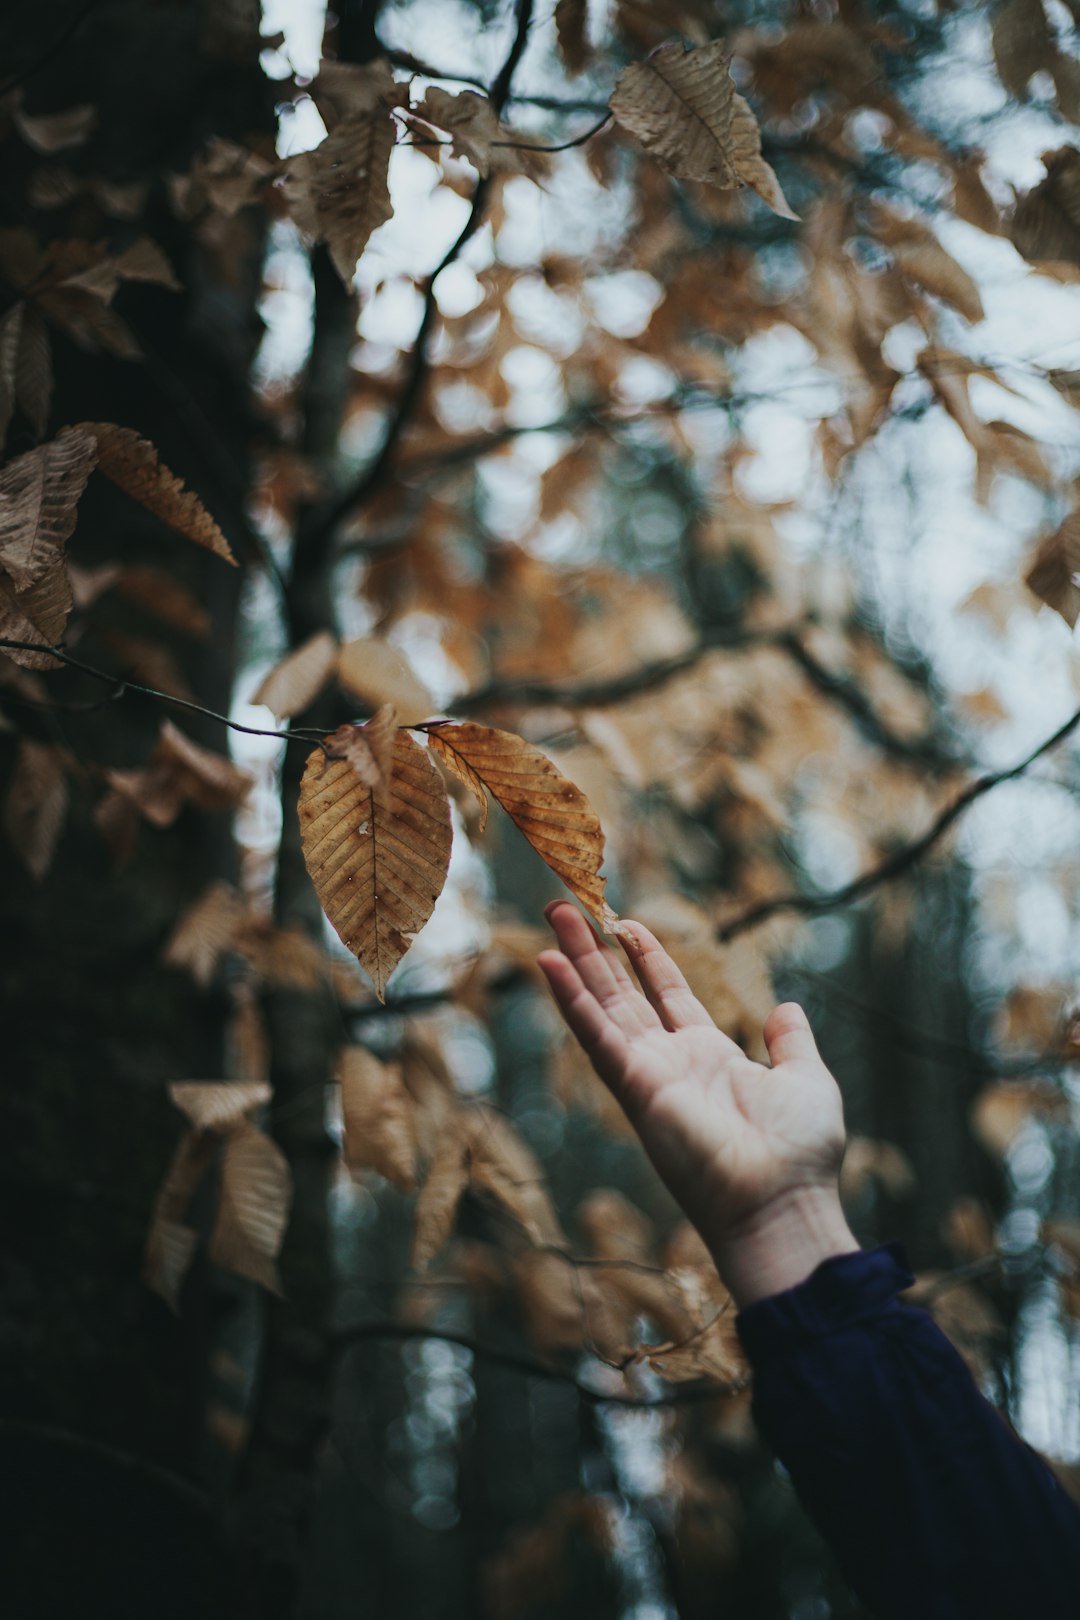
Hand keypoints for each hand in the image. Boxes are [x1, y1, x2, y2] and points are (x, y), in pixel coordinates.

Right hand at [537, 902, 856, 1306]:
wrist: (783, 1203)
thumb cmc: (799, 1154)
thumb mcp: (805, 1080)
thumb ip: (791, 1042)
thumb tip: (786, 1008)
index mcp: (708, 1056)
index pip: (667, 995)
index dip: (645, 957)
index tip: (625, 923)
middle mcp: (670, 1062)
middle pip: (621, 993)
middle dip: (594, 951)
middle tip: (565, 908)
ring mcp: (648, 1075)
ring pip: (601, 1006)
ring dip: (574, 962)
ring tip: (553, 915)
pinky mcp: (636, 1089)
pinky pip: (597, 1037)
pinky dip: (573, 1001)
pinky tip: (550, 966)